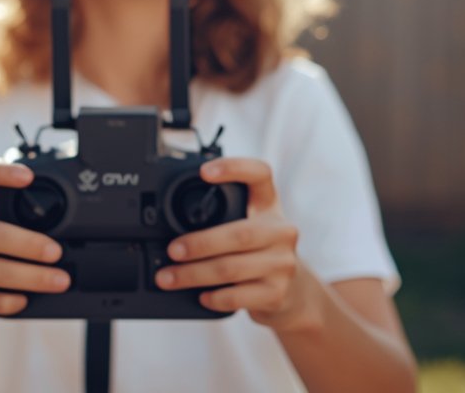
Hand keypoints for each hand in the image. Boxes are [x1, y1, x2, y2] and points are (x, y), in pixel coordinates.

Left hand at [154, 157, 319, 332]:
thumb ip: (225, 217)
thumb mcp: (251, 225)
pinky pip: (238, 297)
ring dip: (193, 274)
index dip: (234, 168)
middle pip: (238, 234)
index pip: (260, 174)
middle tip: (172, 250)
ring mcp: (282, 264)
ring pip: (231, 269)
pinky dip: (214, 297)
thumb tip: (169, 226)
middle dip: (199, 244)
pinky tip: (200, 296)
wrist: (297, 294)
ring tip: (168, 277)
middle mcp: (281, 231)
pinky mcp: (277, 294)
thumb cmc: (261, 252)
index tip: (204, 172)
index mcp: (270, 205)